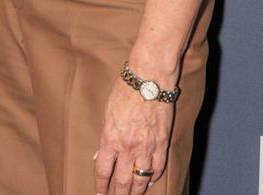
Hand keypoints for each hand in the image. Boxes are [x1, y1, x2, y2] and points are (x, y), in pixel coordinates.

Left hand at [94, 78, 172, 194]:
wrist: (149, 79)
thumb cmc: (125, 90)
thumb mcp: (107, 112)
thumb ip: (105, 135)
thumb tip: (100, 154)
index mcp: (110, 138)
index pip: (103, 170)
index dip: (100, 186)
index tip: (99, 194)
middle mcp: (128, 147)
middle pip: (123, 181)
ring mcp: (147, 147)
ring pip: (141, 179)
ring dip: (137, 191)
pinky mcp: (162, 143)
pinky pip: (158, 167)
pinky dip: (154, 177)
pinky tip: (150, 181)